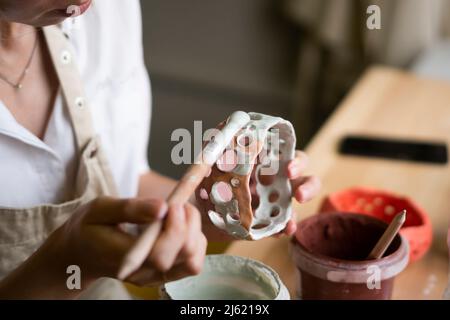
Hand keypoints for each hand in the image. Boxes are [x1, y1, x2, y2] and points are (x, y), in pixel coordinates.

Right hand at [52, 197, 206, 286]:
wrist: (80, 252)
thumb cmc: (88, 228)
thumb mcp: (100, 208)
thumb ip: (130, 208)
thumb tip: (162, 208)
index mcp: (122, 258)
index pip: (160, 253)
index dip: (175, 228)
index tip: (173, 204)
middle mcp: (142, 273)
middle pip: (182, 256)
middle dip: (188, 224)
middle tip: (177, 203)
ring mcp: (154, 277)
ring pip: (192, 261)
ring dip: (194, 232)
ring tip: (179, 213)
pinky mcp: (164, 274)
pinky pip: (192, 263)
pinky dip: (195, 241)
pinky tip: (181, 225)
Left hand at [199, 150, 319, 240]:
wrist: (201, 208)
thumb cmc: (210, 178)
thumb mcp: (213, 160)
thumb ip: (219, 145)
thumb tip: (223, 128)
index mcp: (266, 161)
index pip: (290, 156)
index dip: (296, 161)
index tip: (288, 170)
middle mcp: (276, 179)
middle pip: (303, 178)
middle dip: (307, 185)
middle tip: (297, 195)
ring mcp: (275, 201)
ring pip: (298, 202)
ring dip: (299, 215)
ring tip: (291, 220)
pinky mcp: (268, 220)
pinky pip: (283, 224)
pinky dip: (285, 227)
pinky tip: (282, 231)